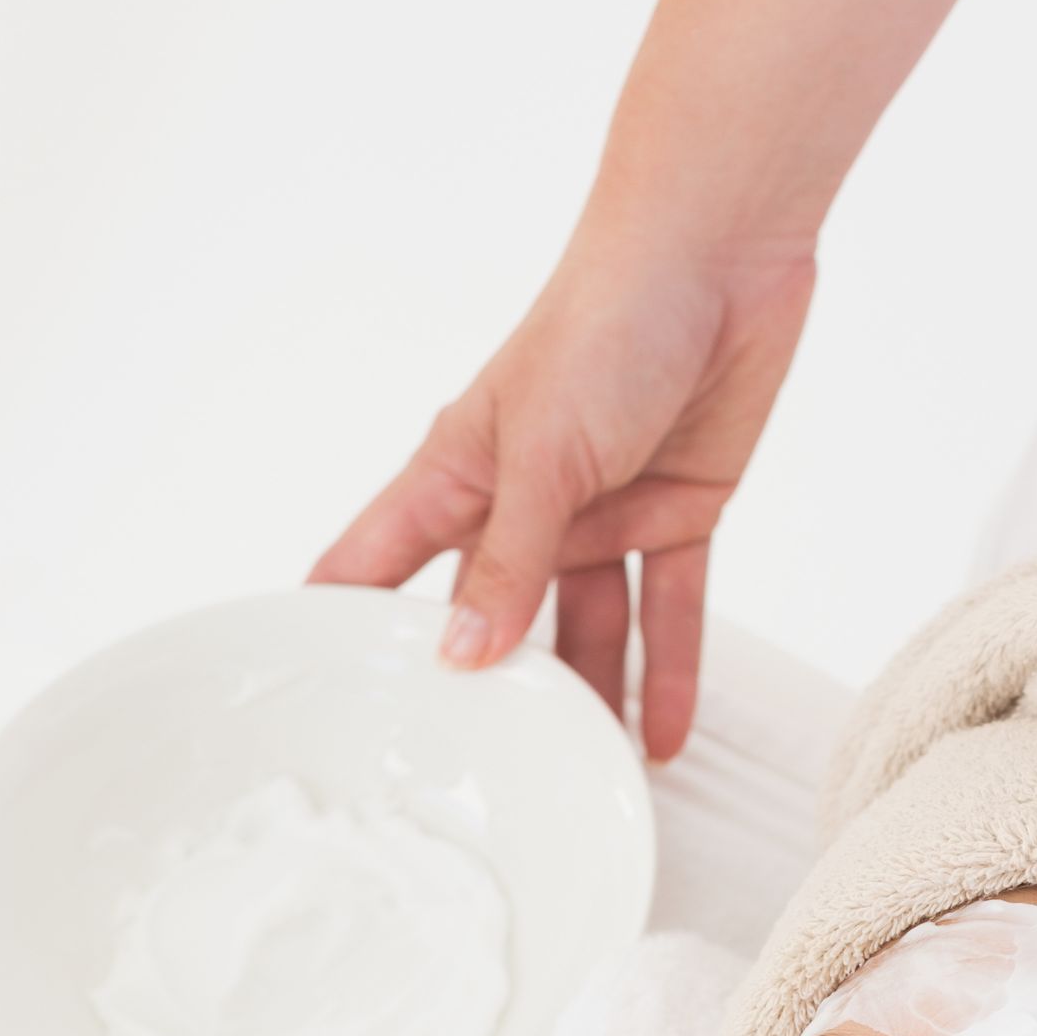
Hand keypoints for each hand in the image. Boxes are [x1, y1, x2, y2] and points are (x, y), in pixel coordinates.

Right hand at [309, 225, 814, 760]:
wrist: (722, 254)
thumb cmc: (607, 320)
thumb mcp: (540, 454)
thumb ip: (506, 561)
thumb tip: (461, 656)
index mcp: (458, 475)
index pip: (375, 563)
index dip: (340, 626)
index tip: (314, 704)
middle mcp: (520, 504)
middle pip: (484, 617)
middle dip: (476, 691)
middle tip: (461, 777)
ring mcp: (598, 515)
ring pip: (583, 631)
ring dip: (584, 701)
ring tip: (574, 781)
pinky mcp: (673, 516)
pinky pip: (666, 614)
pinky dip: (670, 675)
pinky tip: (664, 742)